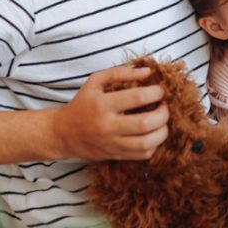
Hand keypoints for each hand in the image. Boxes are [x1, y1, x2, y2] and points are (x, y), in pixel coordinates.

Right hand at [51, 65, 168, 160]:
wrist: (63, 134)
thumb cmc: (82, 104)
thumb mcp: (94, 82)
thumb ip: (119, 73)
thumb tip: (147, 72)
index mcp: (102, 104)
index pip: (137, 97)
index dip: (155, 93)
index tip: (159, 91)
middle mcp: (107, 126)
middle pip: (145, 123)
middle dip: (163, 113)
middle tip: (164, 107)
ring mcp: (112, 143)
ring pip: (147, 143)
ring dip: (162, 131)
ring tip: (162, 122)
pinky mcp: (115, 155)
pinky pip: (142, 155)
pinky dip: (154, 145)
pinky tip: (153, 134)